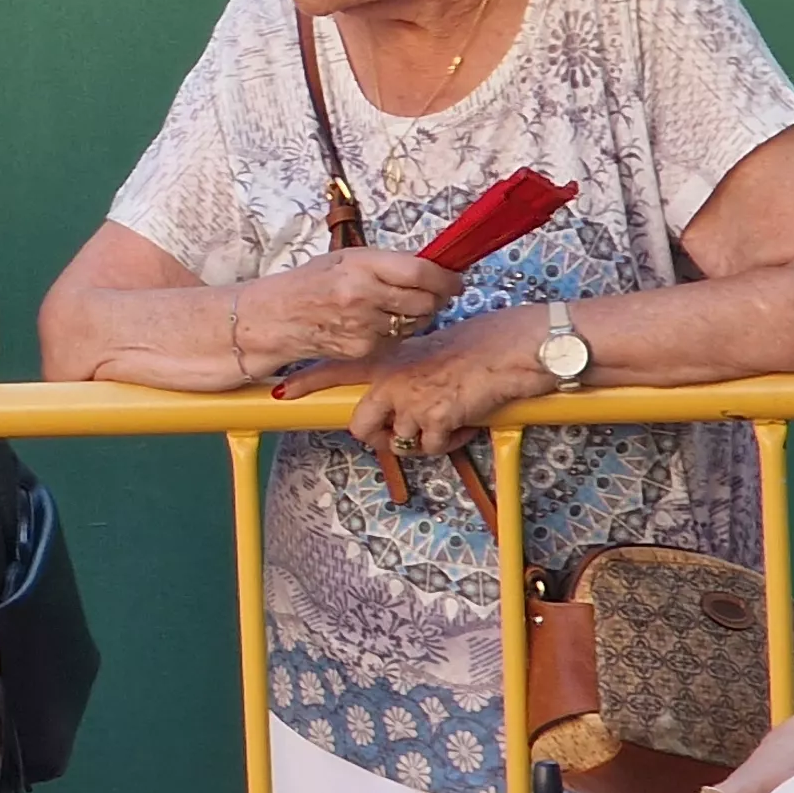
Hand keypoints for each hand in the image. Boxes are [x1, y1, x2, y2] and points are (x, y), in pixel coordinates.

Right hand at [244, 248, 464, 366]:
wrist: (275, 317)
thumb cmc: (309, 283)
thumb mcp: (346, 259)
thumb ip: (388, 263)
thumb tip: (433, 268)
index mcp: (361, 265)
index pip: (421, 272)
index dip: (446, 278)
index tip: (454, 279)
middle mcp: (364, 295)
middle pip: (426, 301)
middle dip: (435, 298)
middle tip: (431, 294)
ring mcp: (364, 325)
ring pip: (416, 322)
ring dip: (415, 315)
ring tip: (392, 307)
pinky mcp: (364, 349)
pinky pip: (398, 340)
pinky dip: (395, 332)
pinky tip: (374, 324)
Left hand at [286, 308, 557, 461]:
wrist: (512, 347)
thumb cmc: (480, 344)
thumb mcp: (430, 349)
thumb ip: (406, 369)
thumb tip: (398, 395)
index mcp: (389, 358)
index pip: (335, 368)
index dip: (306, 382)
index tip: (280, 392)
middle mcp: (392, 379)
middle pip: (361, 426)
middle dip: (380, 437)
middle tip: (405, 431)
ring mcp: (411, 400)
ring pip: (399, 442)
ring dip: (422, 440)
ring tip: (446, 422)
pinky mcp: (435, 418)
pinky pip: (431, 448)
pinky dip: (448, 443)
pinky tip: (465, 423)